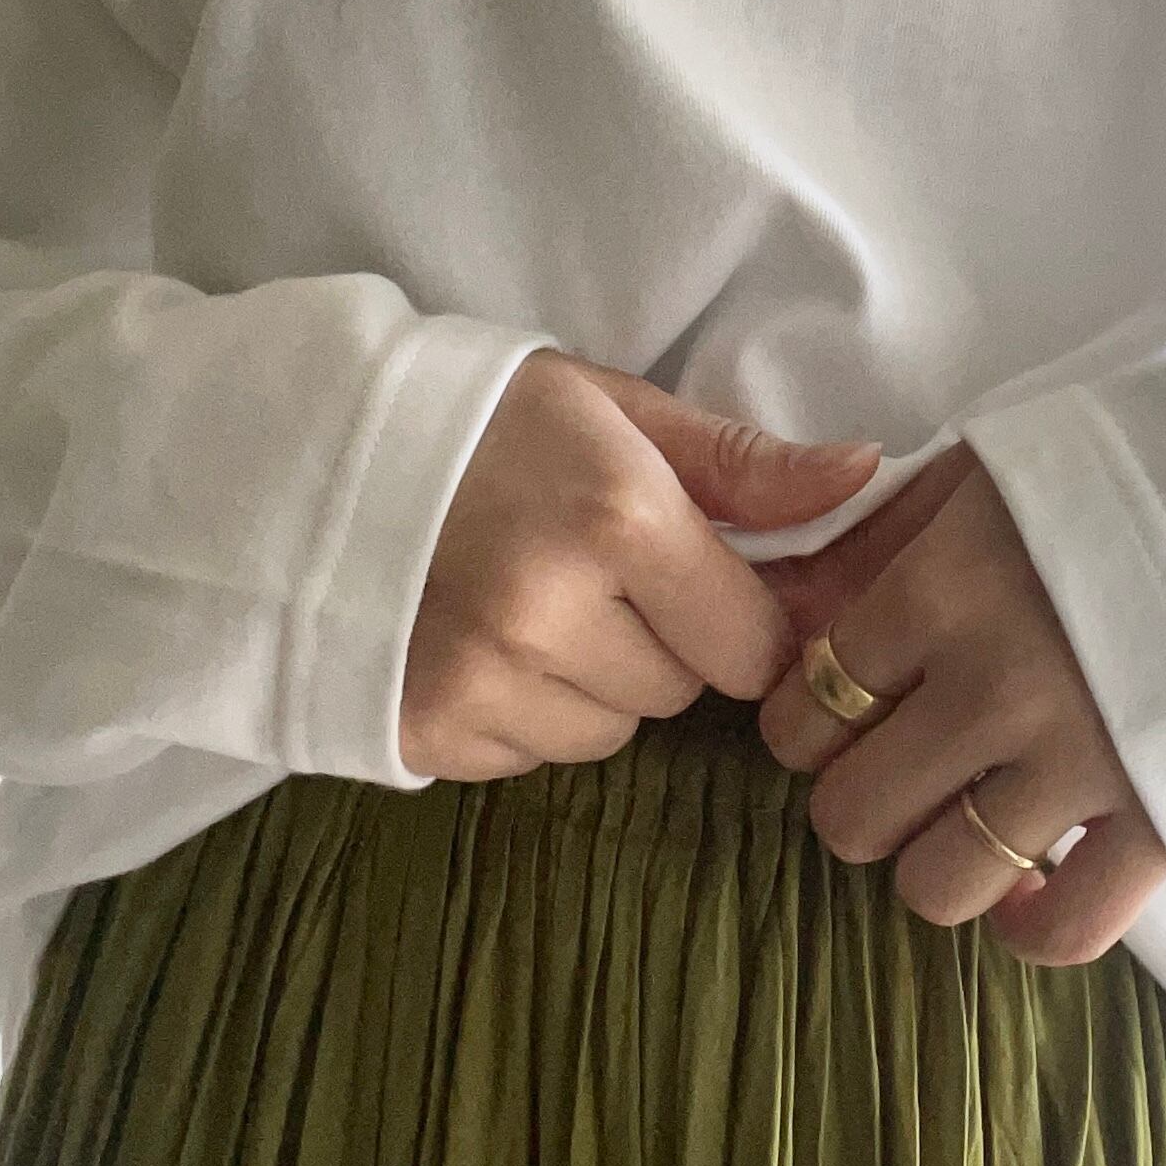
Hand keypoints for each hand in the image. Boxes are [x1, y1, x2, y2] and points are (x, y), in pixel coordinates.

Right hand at [400, 350, 880, 782]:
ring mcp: (480, 683)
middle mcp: (551, 614)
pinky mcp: (423, 734)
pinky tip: (477, 641)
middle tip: (591, 573)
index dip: (738, 614)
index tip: (698, 576)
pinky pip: (529, 758)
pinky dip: (521, 715)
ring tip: (528, 604)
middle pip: (682, 691)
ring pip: (609, 733)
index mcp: (617, 519)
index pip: (753, 643)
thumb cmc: (479, 418)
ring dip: (594, 685)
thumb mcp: (613, 407)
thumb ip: (742, 464)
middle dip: (663, 643)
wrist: (301, 456)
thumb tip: (865, 477)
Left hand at [755, 444, 1165, 965]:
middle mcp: (994, 688)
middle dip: (862, 796)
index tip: (840, 712)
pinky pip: (1063, 932)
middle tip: (902, 764)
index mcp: (941, 590)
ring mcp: (1082, 766)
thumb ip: (878, 541)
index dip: (807, 719)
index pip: (808, 704)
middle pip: (851, 814)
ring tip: (970, 814)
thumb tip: (785, 612)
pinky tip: (1031, 880)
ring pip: (937, 887)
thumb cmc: (1138, 467)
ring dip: (937, 862)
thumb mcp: (988, 469)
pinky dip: (1030, 924)